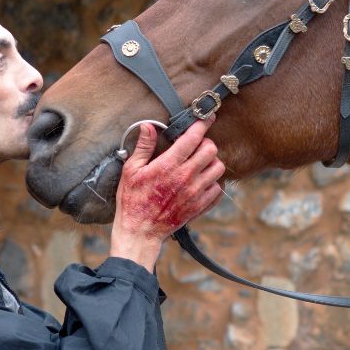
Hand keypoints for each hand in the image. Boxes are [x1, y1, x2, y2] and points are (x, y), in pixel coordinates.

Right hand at [109, 119, 224, 269]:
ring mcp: (195, 193)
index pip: (193, 138)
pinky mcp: (200, 206)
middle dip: (205, 143)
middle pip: (211, 150)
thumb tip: (148, 125)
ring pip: (218, 168)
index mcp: (168, 165)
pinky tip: (202, 181)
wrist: (140, 232)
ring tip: (200, 163)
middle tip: (196, 145)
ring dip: (211, 162)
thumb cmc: (132, 200)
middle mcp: (186, 177)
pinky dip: (214, 182)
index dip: (202, 124)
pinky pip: (218, 189)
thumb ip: (143, 147)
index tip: (206, 117)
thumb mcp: (131, 171)